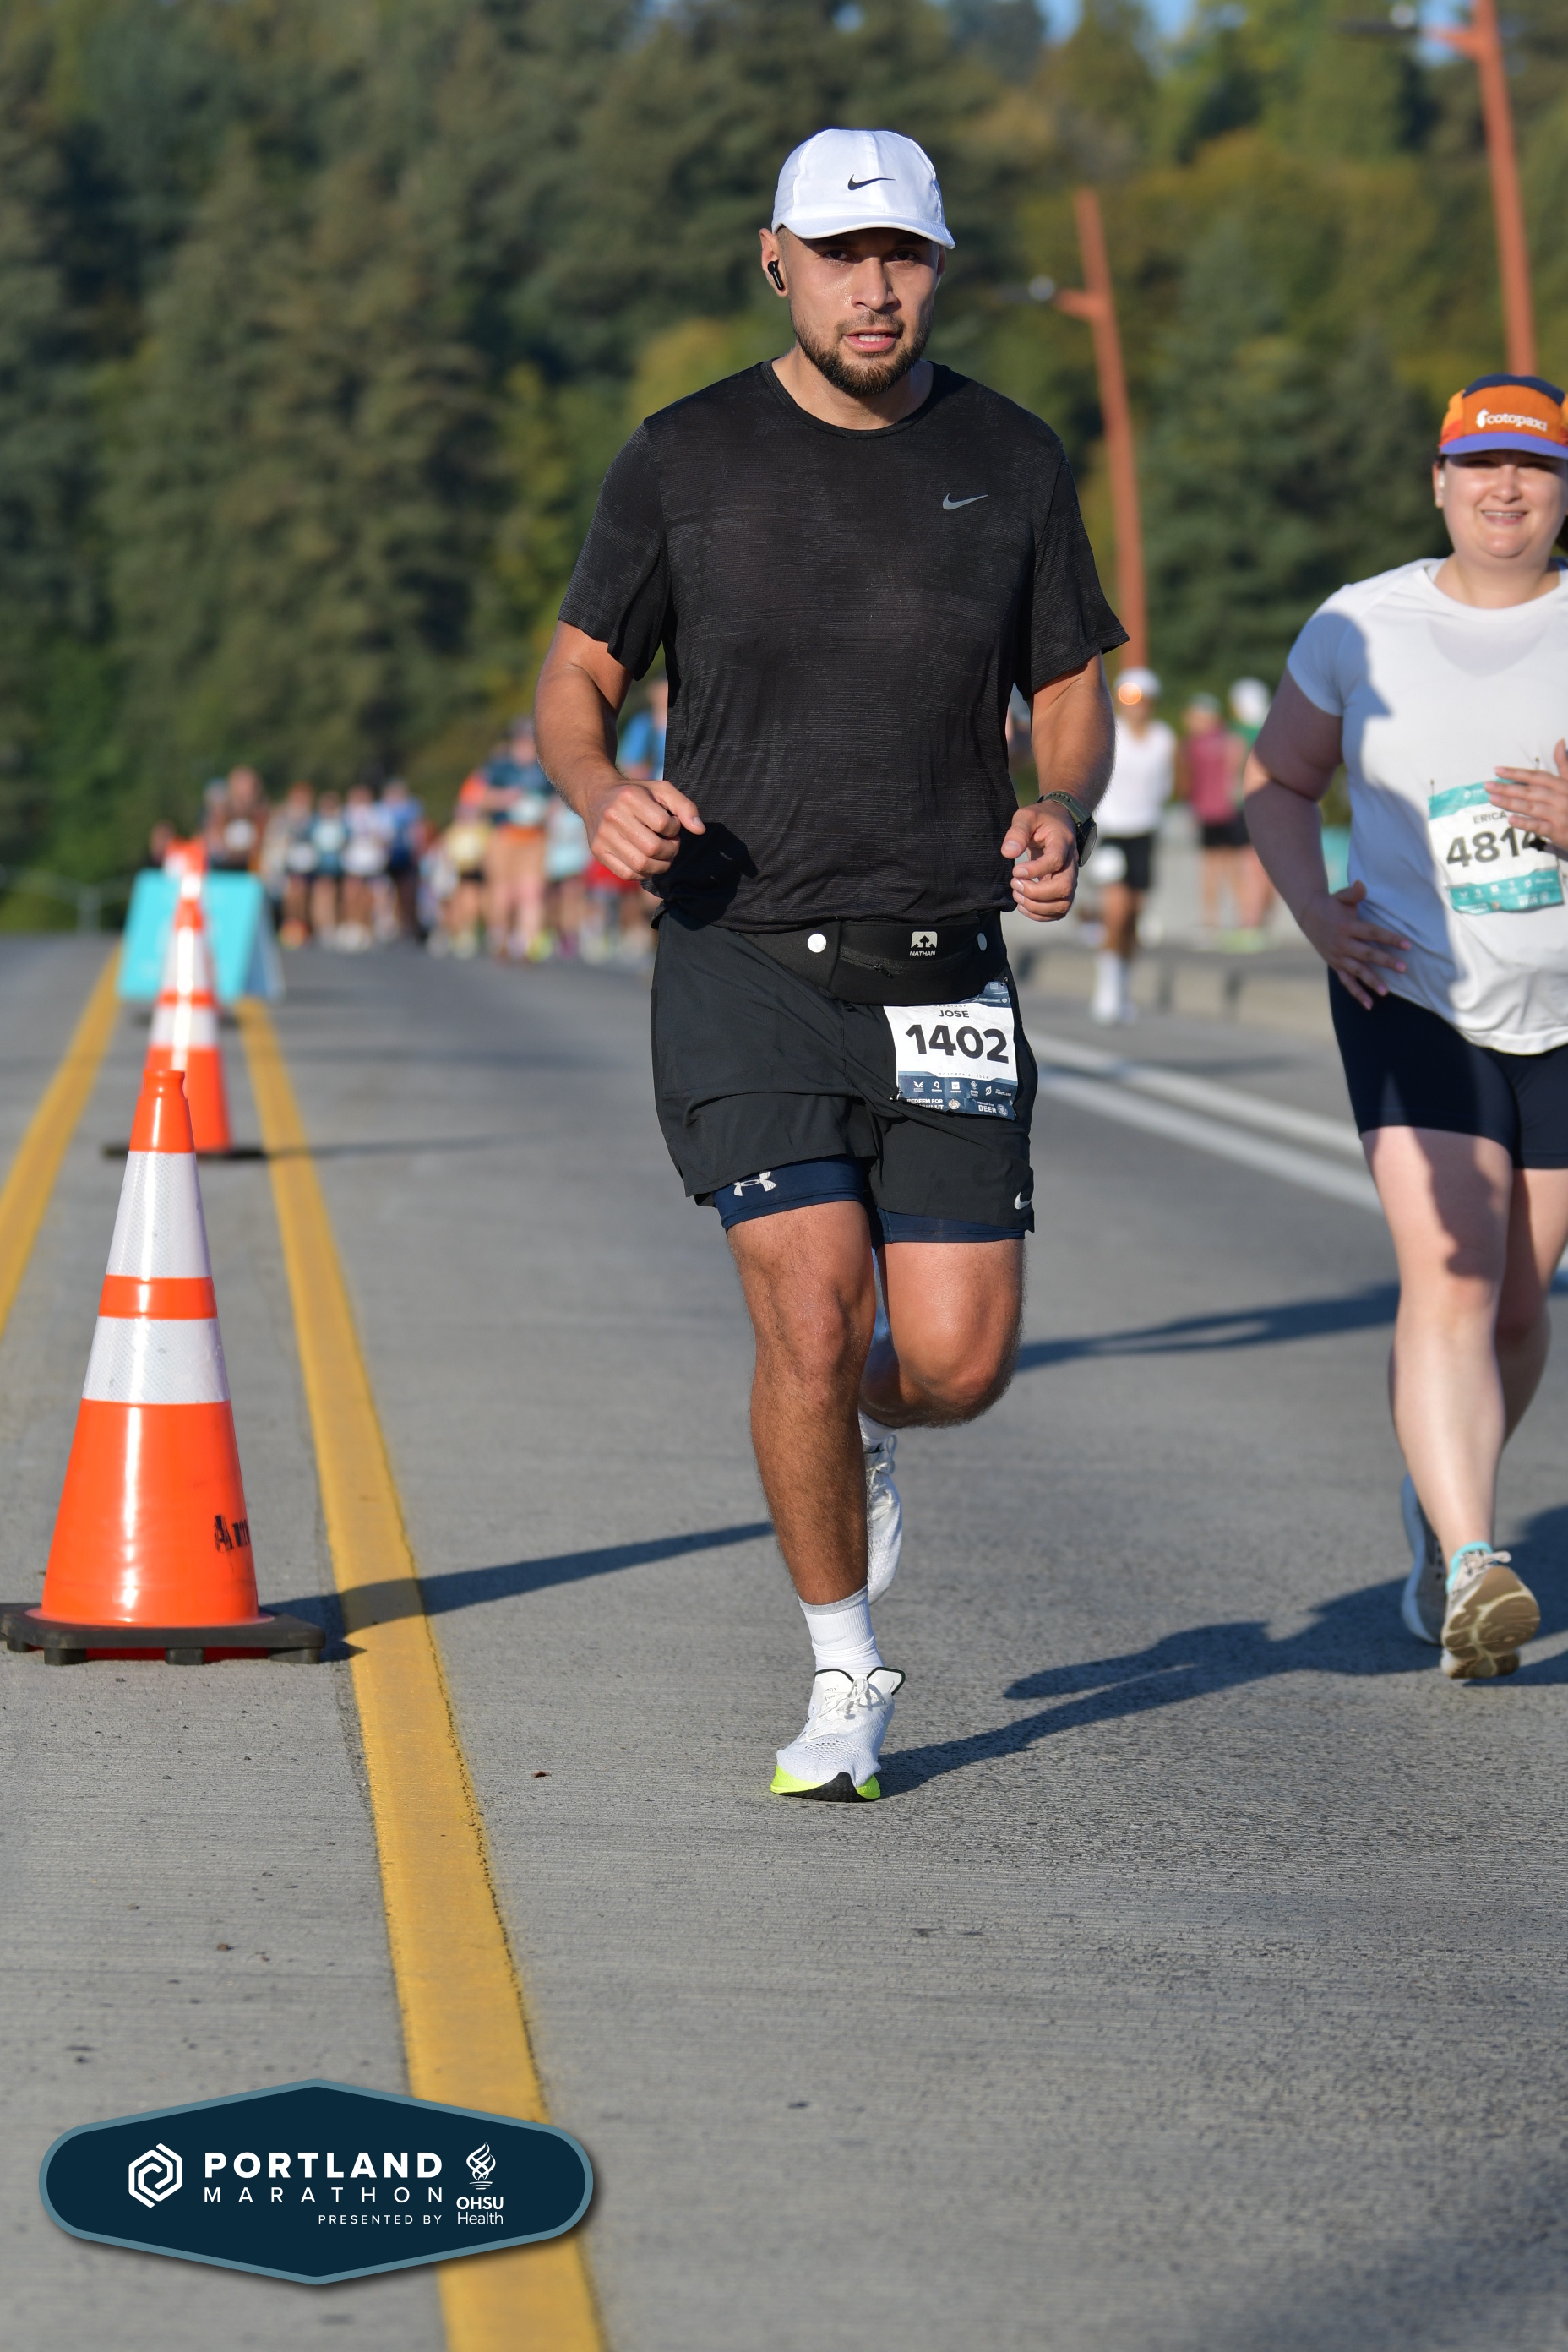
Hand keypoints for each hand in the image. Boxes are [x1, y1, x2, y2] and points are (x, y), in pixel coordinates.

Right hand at [587, 778, 703, 882]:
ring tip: (662, 855)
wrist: (596, 795)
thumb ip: (684, 807)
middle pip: (653, 848)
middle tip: (671, 844)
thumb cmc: (636, 793)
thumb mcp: (661, 791)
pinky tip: (648, 862)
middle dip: (671, 851)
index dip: (675, 828)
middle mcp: (613, 816)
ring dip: (660, 865)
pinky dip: (643, 873)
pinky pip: (627, 874)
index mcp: (630, 797)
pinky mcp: (598, 851)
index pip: (663, 824)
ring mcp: (603, 836)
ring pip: (641, 865)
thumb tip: (700, 830)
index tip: (672, 825)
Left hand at [1001, 801, 1077, 922]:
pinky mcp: (1063, 891)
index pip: (1055, 861)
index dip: (1035, 870)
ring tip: (1017, 894)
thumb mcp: (1027, 816)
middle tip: (1015, 883)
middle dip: (1036, 892)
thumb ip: (1017, 832)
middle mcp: (1071, 864)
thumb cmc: (1041, 821)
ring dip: (1036, 906)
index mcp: (1062, 843)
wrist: (1059, 824)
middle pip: (1064, 888)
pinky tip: (1023, 904)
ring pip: (1062, 904)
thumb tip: (1008, 852)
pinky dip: (1039, 915)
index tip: (1016, 870)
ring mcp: (1069, 879)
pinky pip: (1058, 911)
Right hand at [1298, 879, 1407, 1010]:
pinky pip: (1346, 981)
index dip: (1390, 938)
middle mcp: (1343, 943)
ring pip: (1357, 971)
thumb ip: (1354, 893)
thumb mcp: (1342, 896)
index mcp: (1347, 926)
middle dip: (1385, 961)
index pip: (1372, 933)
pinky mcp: (1335, 965)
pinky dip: (1357, 993)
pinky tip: (1369, 1005)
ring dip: (1371, 981)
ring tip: (1386, 991)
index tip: (1407, 945)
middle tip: (1403, 968)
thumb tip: (1362, 885)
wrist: (1308, 916)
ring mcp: (1338, 956)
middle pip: (1367, 954)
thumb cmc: (1332, 904)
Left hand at [1490, 739, 1567, 855]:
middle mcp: (1560, 797)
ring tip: (1493, 799)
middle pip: (1530, 791)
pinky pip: (1540, 826)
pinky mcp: (1558, 831)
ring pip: (1532, 807)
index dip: (1516, 773)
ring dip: (1511, 803)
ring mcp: (1559, 815)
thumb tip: (1559, 742)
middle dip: (1508, 788)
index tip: (1497, 770)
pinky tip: (1510, 820)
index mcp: (1562, 785)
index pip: (1536, 776)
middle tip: (1487, 785)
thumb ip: (1564, 764)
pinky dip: (1525, 823)